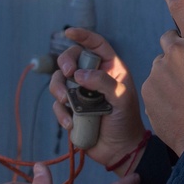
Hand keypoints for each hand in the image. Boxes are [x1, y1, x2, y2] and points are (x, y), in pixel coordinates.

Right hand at [49, 28, 148, 170]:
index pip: (95, 45)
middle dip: (65, 62)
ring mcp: (80, 93)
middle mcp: (93, 77)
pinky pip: (57, 104)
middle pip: (71, 59)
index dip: (82, 35)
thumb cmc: (126, 121)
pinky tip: (71, 123)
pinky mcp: (70, 109)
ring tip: (65, 100)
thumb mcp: (121, 98)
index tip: (69, 33)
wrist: (119, 150)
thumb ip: (103, 82)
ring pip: (59, 80)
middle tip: (68, 72)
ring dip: (58, 88)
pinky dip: (60, 112)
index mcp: (110, 69)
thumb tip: (78, 75)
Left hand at [141, 0, 183, 155]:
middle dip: (179, 48)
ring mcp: (158, 71)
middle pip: (170, 38)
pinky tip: (177, 104)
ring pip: (162, 62)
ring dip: (171, 70)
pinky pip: (153, 81)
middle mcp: (176, 51)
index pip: (182, 8)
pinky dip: (162, 89)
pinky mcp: (147, 89)